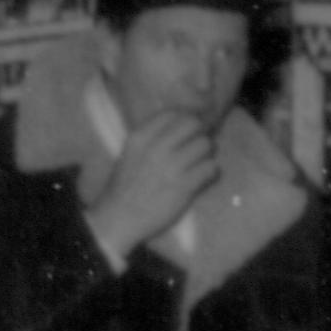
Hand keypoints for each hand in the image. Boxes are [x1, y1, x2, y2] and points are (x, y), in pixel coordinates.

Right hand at [89, 111, 217, 258]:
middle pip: (193, 124)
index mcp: (141, 136)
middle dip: (200, 133)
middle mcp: (156, 147)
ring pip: (206, 145)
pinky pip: (211, 168)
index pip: (173, 113)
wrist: (119, 217)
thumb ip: (152, 137)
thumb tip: (182, 127)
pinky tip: (204, 177)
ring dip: (208, 153)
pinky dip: (211, 172)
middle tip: (199, 145)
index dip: (186, 118)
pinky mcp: (184, 186)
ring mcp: (171, 166)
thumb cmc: (125, 186)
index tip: (189, 129)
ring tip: (201, 163)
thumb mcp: (132, 152)